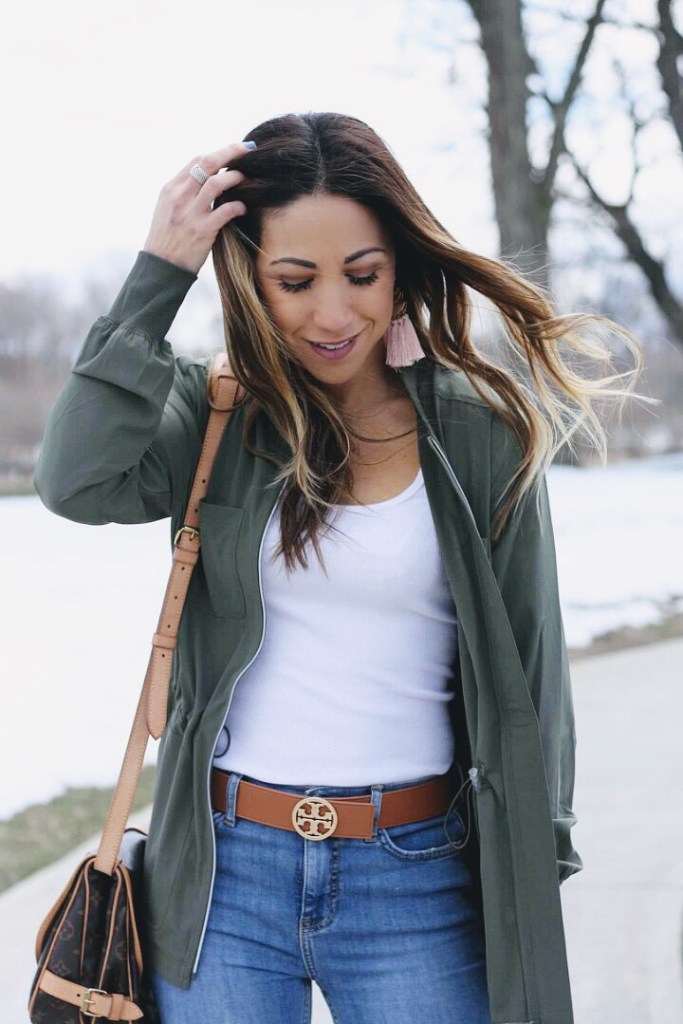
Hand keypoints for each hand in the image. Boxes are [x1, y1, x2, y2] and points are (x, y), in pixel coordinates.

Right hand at [142, 142, 251, 274]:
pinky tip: (243, 208)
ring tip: (246, 179)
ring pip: (216, 183)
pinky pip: (226, 210)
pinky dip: (238, 206)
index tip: (234, 151)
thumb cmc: (167, 238)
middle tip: (248, 149)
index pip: (196, 160)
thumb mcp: (167, 209)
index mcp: (171, 189)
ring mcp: (191, 213)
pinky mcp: (202, 230)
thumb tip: (206, 179)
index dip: (218, 153)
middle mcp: (180, 196)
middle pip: (208, 163)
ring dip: (235, 177)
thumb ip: (184, 192)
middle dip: (230, 152)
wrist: (160, 267)